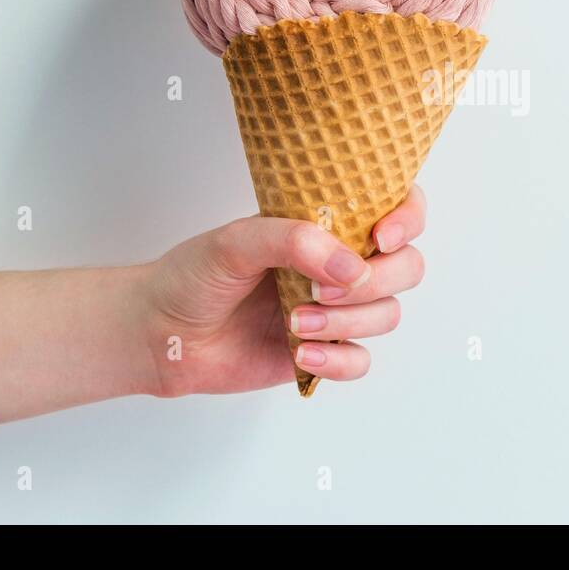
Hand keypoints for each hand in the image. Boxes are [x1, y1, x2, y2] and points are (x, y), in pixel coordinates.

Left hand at [143, 186, 427, 397]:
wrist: (160, 333)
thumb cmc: (193, 275)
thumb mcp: (236, 240)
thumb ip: (295, 242)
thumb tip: (353, 268)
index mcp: (328, 224)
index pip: (399, 208)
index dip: (408, 220)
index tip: (381, 237)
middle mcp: (340, 264)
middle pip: (407, 267)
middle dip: (376, 281)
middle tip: (324, 290)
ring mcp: (336, 310)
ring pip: (387, 315)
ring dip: (348, 322)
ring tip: (296, 323)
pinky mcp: (324, 353)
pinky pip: (361, 361)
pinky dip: (338, 360)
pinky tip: (303, 355)